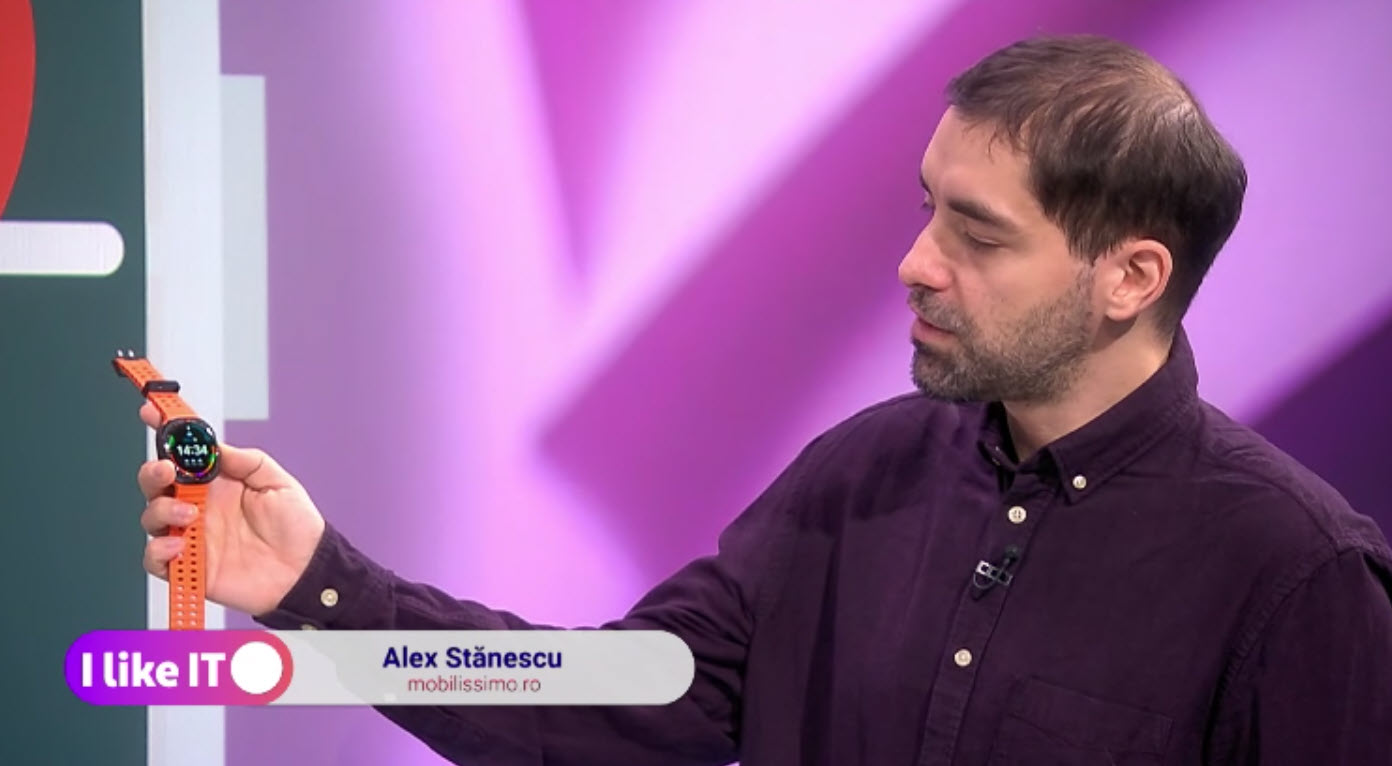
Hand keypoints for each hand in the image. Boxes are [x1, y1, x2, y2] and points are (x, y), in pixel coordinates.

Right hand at [138, 403, 325, 615]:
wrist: (306, 570)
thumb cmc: (295, 527)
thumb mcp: (276, 481)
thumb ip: (244, 460)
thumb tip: (214, 444)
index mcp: (217, 483)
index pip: (183, 454)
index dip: (164, 432)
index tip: (151, 413)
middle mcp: (199, 506)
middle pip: (156, 483)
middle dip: (152, 472)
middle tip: (166, 470)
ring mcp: (192, 535)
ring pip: (152, 517)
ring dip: (162, 510)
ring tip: (191, 514)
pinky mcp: (189, 567)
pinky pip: (156, 559)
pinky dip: (158, 551)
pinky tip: (179, 546)